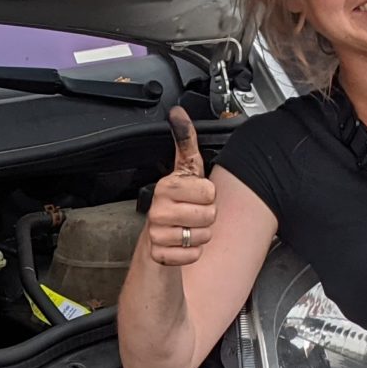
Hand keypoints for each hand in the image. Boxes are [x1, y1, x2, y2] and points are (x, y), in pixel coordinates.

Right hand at [148, 105, 217, 265]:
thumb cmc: (177, 202)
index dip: (208, 195)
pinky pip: (193, 254)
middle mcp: (158, 209)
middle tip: (193, 214)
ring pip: (203, 236)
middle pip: (209, 215)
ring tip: (188, 229)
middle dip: (207, 217)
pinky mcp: (159, 254)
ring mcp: (157, 232)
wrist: (159, 236)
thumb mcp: (185, 170)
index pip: (209, 191)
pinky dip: (193, 253)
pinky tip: (182, 244)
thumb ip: (185, 142)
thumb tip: (178, 113)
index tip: (196, 195)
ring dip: (201, 235)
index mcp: (167, 186)